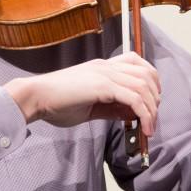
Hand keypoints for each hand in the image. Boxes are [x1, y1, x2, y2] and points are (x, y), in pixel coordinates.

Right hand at [3, 52, 160, 135]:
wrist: (35, 97)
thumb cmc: (56, 103)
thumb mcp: (90, 106)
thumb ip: (112, 108)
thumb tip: (132, 114)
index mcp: (103, 67)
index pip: (137, 63)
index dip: (150, 81)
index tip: (150, 102)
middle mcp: (107, 66)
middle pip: (147, 73)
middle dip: (155, 97)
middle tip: (152, 118)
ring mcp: (105, 74)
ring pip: (144, 86)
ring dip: (152, 109)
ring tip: (149, 128)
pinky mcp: (103, 86)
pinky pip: (134, 98)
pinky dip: (144, 114)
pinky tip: (143, 127)